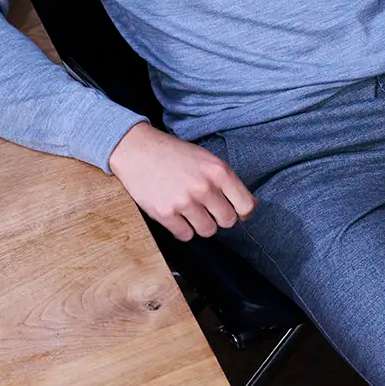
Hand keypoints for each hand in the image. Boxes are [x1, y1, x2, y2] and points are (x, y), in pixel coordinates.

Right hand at [108, 122, 258, 241]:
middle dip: (218, 217)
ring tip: (189, 210)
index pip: (246, 205)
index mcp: (218, 171)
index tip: (235, 211)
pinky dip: (182, 229)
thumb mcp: (206, 159)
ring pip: (207, 231)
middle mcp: (204, 187)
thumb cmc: (172, 154)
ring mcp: (184, 202)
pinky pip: (185, 235)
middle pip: (227, 221)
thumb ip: (226, 181)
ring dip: (200, 224)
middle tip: (206, 208)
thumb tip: (249, 205)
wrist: (136, 150)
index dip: (242, 212)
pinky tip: (176, 214)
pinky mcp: (165, 214)